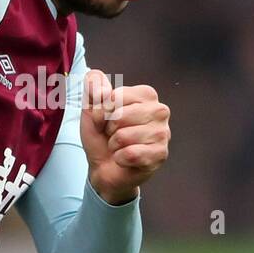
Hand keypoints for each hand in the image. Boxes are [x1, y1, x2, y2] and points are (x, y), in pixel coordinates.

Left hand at [79, 70, 170, 204]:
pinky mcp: (160, 154)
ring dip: (114, 146)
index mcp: (146, 94)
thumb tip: (102, 88)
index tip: (107, 120)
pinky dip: (120, 158)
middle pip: (119, 116)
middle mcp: (160, 110)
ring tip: (120, 147)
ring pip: (124, 136)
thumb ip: (93, 85)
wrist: (103, 167)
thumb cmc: (101, 135)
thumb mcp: (91, 107)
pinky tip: (126, 159)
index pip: (115, 96)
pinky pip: (130, 154)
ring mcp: (163, 133)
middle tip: (114, 135)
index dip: (103, 111)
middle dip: (109, 129)